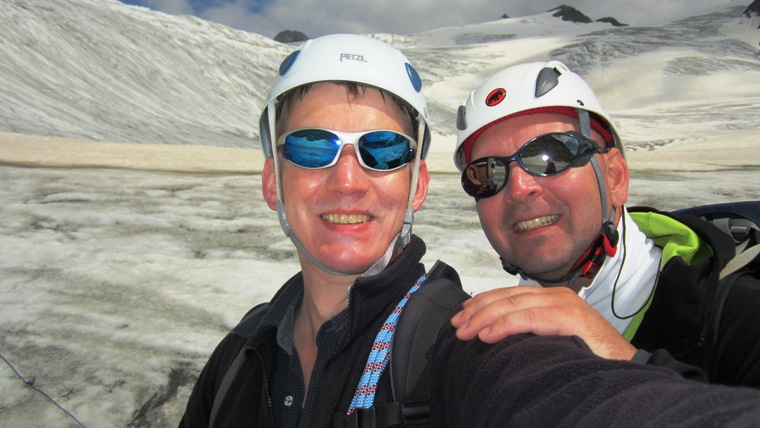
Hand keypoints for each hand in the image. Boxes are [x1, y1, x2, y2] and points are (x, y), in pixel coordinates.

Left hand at [451, 286, 636, 359]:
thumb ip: (531, 332)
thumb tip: (496, 337)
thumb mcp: (554, 340)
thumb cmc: (591, 357)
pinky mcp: (570, 317)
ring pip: (514, 305)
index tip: (462, 315)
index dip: (482, 303)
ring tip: (466, 331)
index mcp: (552, 299)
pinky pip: (530, 318)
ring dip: (484, 318)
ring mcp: (564, 304)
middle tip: (458, 325)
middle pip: (507, 297)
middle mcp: (556, 296)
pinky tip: (488, 335)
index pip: (509, 295)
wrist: (626, 367)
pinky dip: (505, 325)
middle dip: (477, 310)